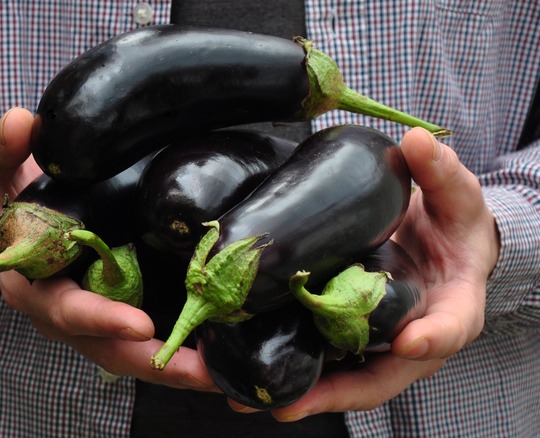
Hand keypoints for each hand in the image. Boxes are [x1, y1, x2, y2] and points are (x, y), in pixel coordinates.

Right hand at [0, 108, 215, 390]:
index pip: (67, 310)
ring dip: (179, 367)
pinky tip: (224, 353)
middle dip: (156, 363)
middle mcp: (64, 312)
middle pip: (109, 349)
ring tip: (226, 375)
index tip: (140, 324)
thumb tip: (21, 123)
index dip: (101, 319)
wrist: (11, 206)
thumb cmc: (3, 190)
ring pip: (134, 354)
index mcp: (33, 286)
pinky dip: (184, 347)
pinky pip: (149, 339)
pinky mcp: (118, 307)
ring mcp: (94, 315)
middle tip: (204, 372)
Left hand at [232, 127, 499, 419]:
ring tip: (244, 398)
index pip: (449, 327)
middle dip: (333, 394)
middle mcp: (409, 336)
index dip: (432, 336)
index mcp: (450, 307)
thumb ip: (441, 173)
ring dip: (296, 392)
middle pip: (377, 377)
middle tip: (287, 405)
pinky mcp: (341, 328)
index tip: (412, 340)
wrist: (433, 236)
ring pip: (339, 376)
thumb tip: (417, 142)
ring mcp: (371, 338)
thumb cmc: (452, 224)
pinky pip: (314, 352)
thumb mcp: (457, 197)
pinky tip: (239, 365)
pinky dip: (282, 364)